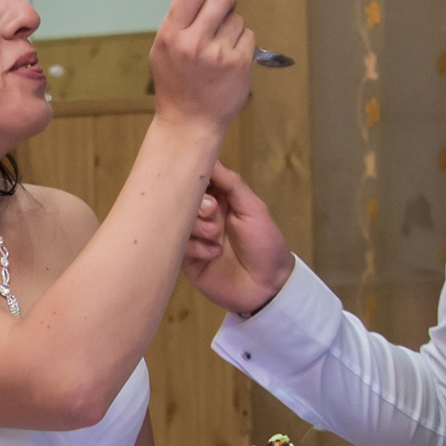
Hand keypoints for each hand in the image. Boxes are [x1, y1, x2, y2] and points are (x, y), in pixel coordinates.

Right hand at [151, 0, 256, 130]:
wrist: (189, 122)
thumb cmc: (176, 82)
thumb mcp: (165, 44)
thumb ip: (176, 8)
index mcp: (170, 35)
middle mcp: (193, 43)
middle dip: (225, 0)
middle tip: (220, 13)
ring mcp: (217, 55)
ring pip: (237, 18)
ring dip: (232, 27)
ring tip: (218, 48)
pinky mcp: (239, 65)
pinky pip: (249, 36)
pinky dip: (242, 44)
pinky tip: (229, 60)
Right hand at [186, 164, 295, 318]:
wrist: (267, 287)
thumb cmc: (266, 244)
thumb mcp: (254, 209)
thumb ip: (231, 183)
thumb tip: (210, 158)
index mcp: (221, 199)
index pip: (199, 180)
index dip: (196, 178)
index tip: (203, 183)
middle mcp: (205, 216)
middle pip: (183, 199)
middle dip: (196, 204)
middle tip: (212, 211)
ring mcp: (194, 237)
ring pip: (177, 222)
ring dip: (197, 227)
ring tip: (216, 237)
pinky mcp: (186, 259)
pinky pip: (177, 246)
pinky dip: (195, 247)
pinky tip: (215, 254)